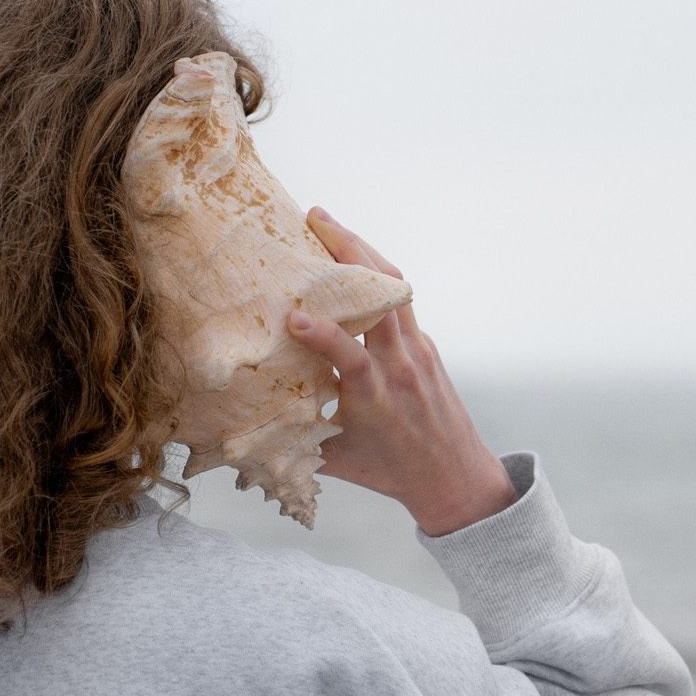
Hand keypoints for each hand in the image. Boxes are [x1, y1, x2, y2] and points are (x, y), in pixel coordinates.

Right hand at [287, 207, 517, 535]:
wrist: (455, 477)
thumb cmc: (391, 473)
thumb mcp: (336, 461)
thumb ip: (293, 439)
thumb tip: (240, 428)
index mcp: (376, 397)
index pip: (351, 357)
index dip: (324, 335)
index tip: (292, 316)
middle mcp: (401, 366)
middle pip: (382, 297)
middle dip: (348, 251)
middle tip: (313, 218)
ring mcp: (418, 350)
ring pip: (396, 286)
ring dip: (362, 249)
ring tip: (328, 224)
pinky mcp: (425, 345)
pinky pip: (400, 299)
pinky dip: (374, 274)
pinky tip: (350, 261)